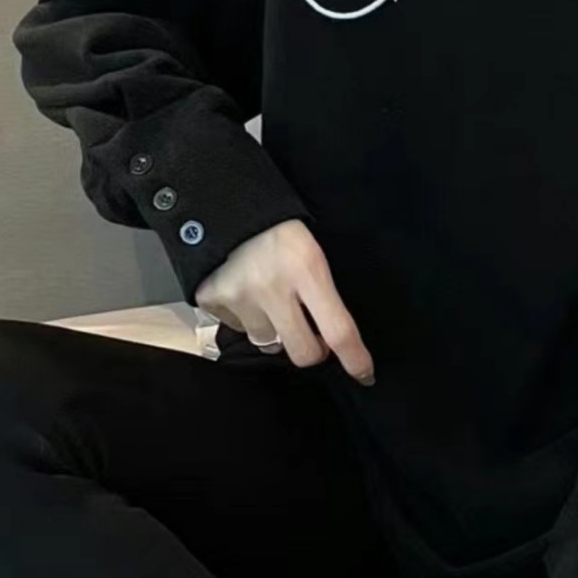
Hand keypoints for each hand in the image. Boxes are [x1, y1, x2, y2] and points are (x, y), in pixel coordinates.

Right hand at [195, 219, 374, 385]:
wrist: (225, 203)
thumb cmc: (280, 228)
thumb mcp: (313, 250)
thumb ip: (324, 292)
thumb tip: (337, 339)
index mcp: (307, 269)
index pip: (339, 330)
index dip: (355, 359)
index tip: (365, 374)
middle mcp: (272, 288)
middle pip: (302, 352)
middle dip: (311, 349)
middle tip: (310, 332)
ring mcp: (239, 297)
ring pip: (268, 342)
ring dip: (274, 328)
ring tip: (269, 295)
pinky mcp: (212, 300)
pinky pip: (237, 329)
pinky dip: (245, 317)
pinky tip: (245, 290)